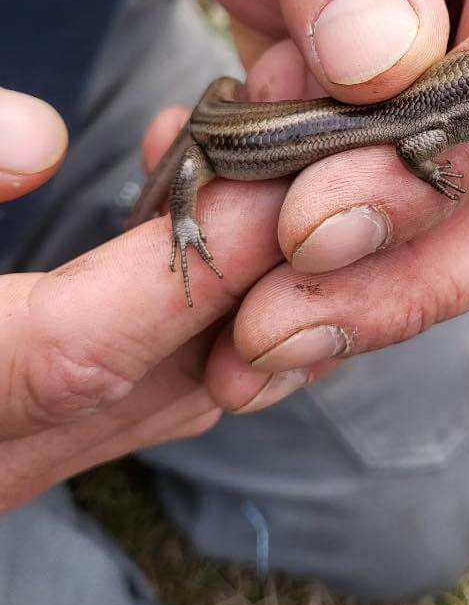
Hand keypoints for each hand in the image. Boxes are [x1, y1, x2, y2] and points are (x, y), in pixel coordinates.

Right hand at [0, 94, 294, 510]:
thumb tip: (36, 139)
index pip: (76, 353)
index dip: (182, 263)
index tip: (263, 171)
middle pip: (152, 384)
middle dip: (246, 271)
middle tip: (303, 159)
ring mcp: (4, 465)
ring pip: (165, 397)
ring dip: (229, 289)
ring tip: (247, 167)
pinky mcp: (22, 443)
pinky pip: (143, 392)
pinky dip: (189, 312)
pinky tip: (181, 216)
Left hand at [187, 0, 468, 401]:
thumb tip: (385, 67)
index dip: (444, 170)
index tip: (314, 222)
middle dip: (404, 277)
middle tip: (275, 327)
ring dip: (364, 311)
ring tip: (252, 351)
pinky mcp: (453, 178)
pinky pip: (414, 259)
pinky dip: (335, 302)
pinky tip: (254, 333)